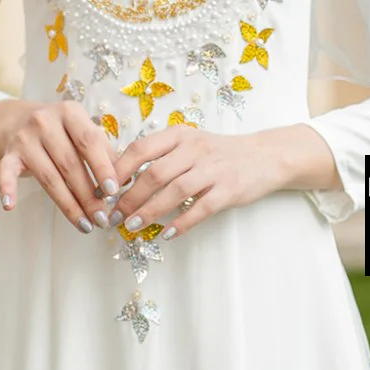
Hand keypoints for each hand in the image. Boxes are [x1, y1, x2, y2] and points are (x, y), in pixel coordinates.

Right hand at [0, 100, 121, 232]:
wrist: (21, 120)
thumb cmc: (64, 132)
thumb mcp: (85, 132)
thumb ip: (105, 152)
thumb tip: (127, 182)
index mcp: (70, 112)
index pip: (89, 141)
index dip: (102, 167)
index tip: (113, 192)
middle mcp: (45, 121)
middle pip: (70, 164)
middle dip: (88, 195)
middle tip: (102, 218)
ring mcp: (24, 138)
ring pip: (49, 177)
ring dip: (68, 205)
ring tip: (85, 225)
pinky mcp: (8, 154)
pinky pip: (6, 173)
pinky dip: (7, 189)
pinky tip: (9, 206)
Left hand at [110, 126, 274, 239]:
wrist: (265, 156)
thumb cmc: (219, 153)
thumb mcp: (190, 143)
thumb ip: (162, 155)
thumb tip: (122, 178)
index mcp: (180, 135)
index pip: (141, 149)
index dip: (119, 170)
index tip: (104, 190)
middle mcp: (195, 149)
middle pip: (154, 173)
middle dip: (129, 198)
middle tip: (113, 216)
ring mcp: (213, 169)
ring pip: (175, 191)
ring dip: (150, 211)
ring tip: (132, 227)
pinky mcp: (229, 189)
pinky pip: (201, 208)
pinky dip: (182, 223)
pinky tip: (167, 234)